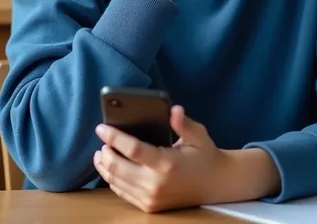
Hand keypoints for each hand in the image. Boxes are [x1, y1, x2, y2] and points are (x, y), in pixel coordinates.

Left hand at [94, 105, 225, 212]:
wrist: (215, 184)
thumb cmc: (205, 155)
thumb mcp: (198, 135)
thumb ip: (184, 123)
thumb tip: (173, 109)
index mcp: (167, 164)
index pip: (133, 149)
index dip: (114, 137)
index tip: (101, 128)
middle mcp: (155, 184)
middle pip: (118, 168)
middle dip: (105, 153)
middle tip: (101, 140)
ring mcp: (151, 198)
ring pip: (117, 183)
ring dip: (105, 167)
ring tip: (101, 153)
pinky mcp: (149, 207)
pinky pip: (123, 193)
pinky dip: (113, 180)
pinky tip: (111, 168)